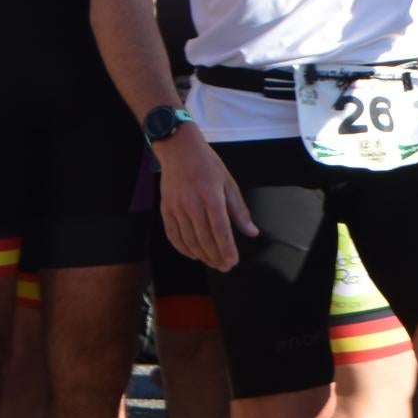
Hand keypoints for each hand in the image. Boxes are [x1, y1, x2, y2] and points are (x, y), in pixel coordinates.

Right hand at [159, 133, 255, 271]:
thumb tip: (252, 232)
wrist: (178, 150)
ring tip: (213, 262)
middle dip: (215, 256)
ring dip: (201, 255)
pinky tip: (193, 254)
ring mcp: (176, 208)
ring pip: (188, 239)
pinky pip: (172, 234)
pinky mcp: (165, 209)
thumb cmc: (207, 165)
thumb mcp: (229, 183)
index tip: (233, 262)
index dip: (226, 248)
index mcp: (211, 197)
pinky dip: (182, 248)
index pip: (220, 230)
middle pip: (204, 238)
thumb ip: (239, 210)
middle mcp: (192, 205)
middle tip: (225, 267)